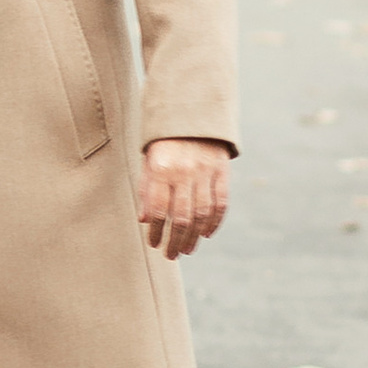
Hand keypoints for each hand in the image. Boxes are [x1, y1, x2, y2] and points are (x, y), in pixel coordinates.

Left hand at [137, 139, 232, 260]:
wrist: (193, 112)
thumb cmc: (165, 141)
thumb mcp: (149, 160)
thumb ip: (146, 189)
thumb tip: (145, 220)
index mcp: (161, 169)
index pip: (159, 210)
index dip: (156, 231)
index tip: (154, 244)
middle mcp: (184, 171)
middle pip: (181, 217)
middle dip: (175, 240)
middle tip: (171, 255)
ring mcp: (205, 172)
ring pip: (202, 214)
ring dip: (194, 236)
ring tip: (187, 249)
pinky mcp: (222, 171)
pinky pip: (221, 202)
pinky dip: (214, 222)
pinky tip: (206, 234)